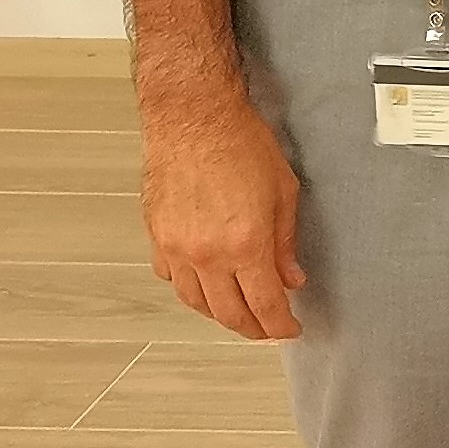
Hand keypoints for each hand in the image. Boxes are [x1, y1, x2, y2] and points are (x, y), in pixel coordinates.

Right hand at [141, 88, 305, 341]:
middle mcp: (208, 254)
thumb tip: (291, 278)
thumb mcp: (284, 192)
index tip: (290, 331)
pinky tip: (205, 284)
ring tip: (239, 313)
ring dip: (220, 314)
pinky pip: (172, 278)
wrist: (193, 116)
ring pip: (197, 302)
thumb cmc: (241, 143)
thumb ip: (286, 243)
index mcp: (245, 244)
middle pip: (229, 313)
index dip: (279, 326)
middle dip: (253, 329)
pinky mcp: (157, 236)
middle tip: (268, 330)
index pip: (265, 306)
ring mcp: (177, 248)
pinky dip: (191, 289)